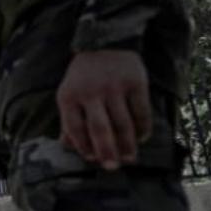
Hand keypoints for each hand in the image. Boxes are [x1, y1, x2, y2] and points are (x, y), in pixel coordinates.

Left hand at [56, 50, 151, 170]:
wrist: (105, 43)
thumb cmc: (83, 76)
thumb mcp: (68, 94)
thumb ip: (68, 120)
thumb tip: (68, 147)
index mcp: (69, 96)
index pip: (74, 128)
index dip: (83, 146)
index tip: (92, 159)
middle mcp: (90, 92)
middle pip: (99, 128)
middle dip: (106, 151)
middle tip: (112, 168)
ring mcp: (114, 87)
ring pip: (123, 123)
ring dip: (127, 144)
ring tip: (129, 158)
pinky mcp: (135, 82)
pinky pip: (141, 111)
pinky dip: (142, 128)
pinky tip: (141, 138)